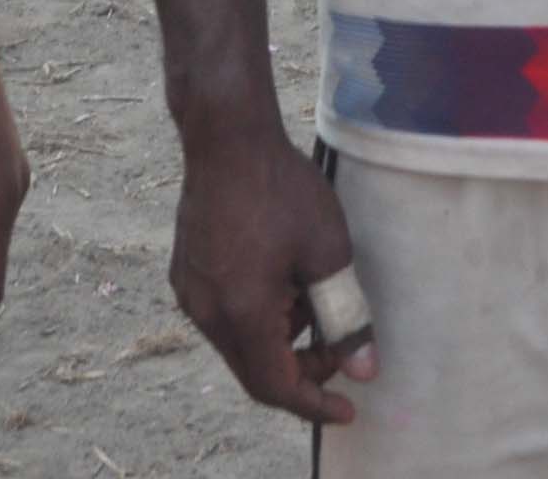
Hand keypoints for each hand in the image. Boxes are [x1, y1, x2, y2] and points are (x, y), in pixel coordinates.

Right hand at [169, 118, 374, 424]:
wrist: (226, 137)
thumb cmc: (280, 189)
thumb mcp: (328, 253)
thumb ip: (345, 316)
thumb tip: (362, 368)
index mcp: (241, 313)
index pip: (277, 386)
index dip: (314, 404)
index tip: (347, 410)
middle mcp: (207, 313)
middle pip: (255, 369)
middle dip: (301, 370)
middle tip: (340, 349)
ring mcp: (190, 292)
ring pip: (239, 343)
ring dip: (279, 338)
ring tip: (313, 298)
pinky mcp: (185, 271)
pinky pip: (223, 315)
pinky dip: (257, 317)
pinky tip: (283, 280)